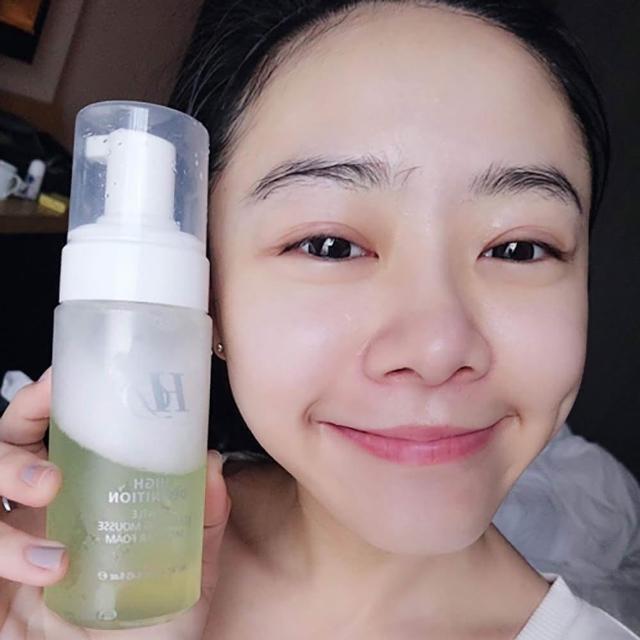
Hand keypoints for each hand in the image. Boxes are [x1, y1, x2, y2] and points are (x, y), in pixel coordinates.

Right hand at [0, 370, 230, 638]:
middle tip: (51, 471)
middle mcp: (37, 511)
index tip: (62, 380)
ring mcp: (7, 543)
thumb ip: (204, 522)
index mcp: (82, 494)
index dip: (47, 400)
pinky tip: (43, 573)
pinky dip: (1, 547)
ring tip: (52, 535)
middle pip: (4, 446)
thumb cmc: (148, 629)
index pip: (51, 430)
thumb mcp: (186, 571)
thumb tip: (212, 464)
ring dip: (8, 490)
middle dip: (15, 441)